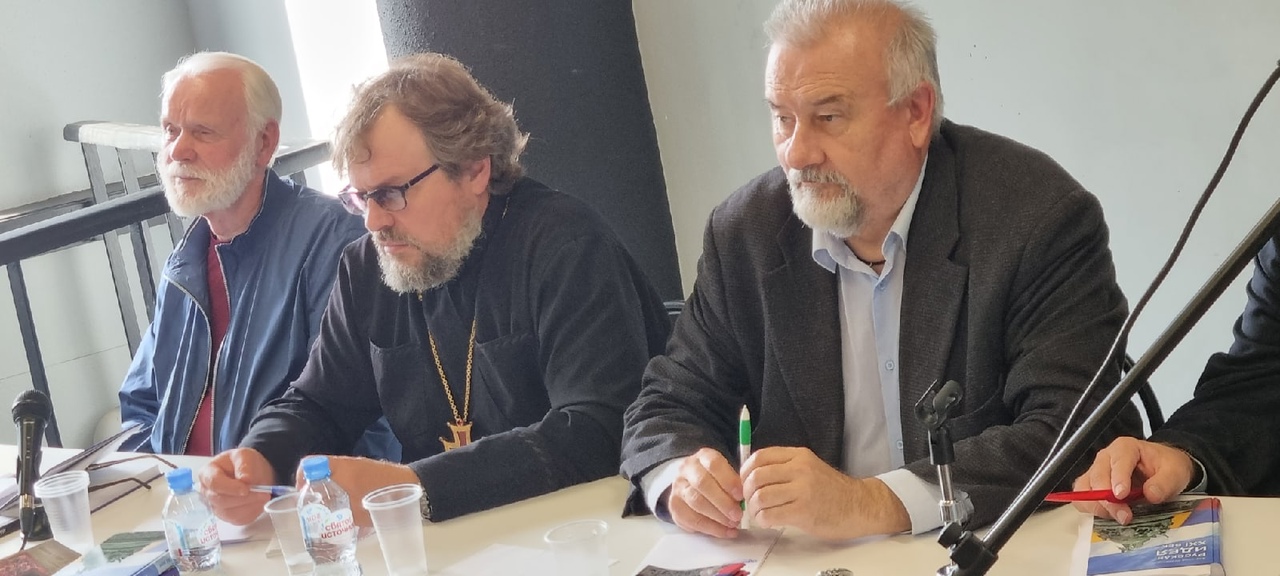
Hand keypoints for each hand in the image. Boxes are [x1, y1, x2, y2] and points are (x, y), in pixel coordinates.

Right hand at [198, 448, 275, 524]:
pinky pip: (238, 520)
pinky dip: (251, 512)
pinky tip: (259, 503)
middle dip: (244, 499)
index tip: (246, 489)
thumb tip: (245, 480)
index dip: (230, 488)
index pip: (214, 483)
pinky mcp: (227, 516)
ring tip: (264, 496)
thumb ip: (244, 466)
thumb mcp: (244, 455)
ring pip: (229, 513)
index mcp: (207, 474)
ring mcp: (216, 506)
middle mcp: (207, 492)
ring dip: (250, 506)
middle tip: (264, 494)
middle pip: (221, 501)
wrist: (252, 472)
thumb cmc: (244, 462)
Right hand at [293, 455, 418, 526]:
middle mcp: (347, 463)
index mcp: (340, 467)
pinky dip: (344, 490)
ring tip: (331, 510)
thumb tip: (320, 516)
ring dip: (330, 490)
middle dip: (314, 488)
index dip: (301, 479)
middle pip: (320, 471)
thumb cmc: (382, 498)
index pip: (309, 463)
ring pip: (334, 476)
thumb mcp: (354, 511)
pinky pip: (348, 479)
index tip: (303, 496)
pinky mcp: (369, 471)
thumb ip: (334, 511)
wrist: (413, 486)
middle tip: (315, 507)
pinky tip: (350, 507)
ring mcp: (359, 466)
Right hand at [666, 447, 743, 538]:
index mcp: (702, 457)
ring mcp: (678, 488)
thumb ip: (735, 482)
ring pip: (696, 502)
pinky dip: (712, 528)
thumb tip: (746, 498)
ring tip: (733, 524)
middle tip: (738, 515)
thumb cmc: (715, 481)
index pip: (714, 465)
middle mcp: (687, 469)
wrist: (690, 486)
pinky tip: (726, 531)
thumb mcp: (726, 474)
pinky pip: (693, 520)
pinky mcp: (675, 507)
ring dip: (718, 516)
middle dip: (723, 502)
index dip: (729, 481)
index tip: (741, 495)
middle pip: (703, 484)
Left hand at [742, 447, 908, 539]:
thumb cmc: (832, 490)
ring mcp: (802, 490)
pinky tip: (767, 522)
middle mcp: (799, 470)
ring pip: (760, 496)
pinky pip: (770, 515)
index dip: (745, 471)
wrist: (860, 506)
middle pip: (756, 477)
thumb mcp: (809, 468)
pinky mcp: (804, 512)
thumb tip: (752, 476)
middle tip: (750, 502)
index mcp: (798, 456)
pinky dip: (762, 520)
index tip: (744, 483)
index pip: (760, 457)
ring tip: (759, 513)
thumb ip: (784, 468)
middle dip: (746, 492)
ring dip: (753, 508)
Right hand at [1072, 437, 1193, 523]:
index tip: (1121, 495)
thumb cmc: (1166, 467)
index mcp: (1126, 448)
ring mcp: (1096, 471)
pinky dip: (1091, 509)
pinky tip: (1107, 516)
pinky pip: (1081, 498)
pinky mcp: (1092, 486)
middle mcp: (1106, 457)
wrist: (1163, 469)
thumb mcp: (1175, 472)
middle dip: (1108, 499)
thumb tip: (1150, 494)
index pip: (1117, 461)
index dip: (1117, 478)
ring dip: (1097, 506)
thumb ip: (1164, 483)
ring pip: (1085, 488)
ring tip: (1116, 517)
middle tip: (1124, 516)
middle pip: (1097, 477)